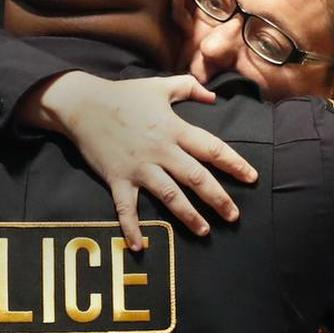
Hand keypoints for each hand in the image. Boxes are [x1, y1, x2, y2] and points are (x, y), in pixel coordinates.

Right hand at [19, 72, 258, 249]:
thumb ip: (190, 88)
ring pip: (170, 195)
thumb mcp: (159, 86)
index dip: (234, 163)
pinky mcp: (118, 178)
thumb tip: (213, 97)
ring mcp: (139, 167)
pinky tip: (140, 246)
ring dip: (188, 215)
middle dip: (218, 198)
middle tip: (234, 216)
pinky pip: (126, 207)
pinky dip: (132, 228)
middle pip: (196, 177)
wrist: (82, 104)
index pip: (211, 148)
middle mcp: (161, 150)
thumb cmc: (123, 95)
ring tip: (204, 231)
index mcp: (174, 128)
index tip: (251, 178)